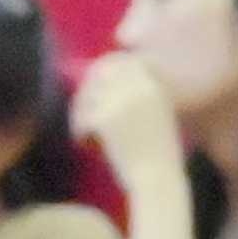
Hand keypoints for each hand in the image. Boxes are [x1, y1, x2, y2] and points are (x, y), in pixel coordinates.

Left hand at [64, 49, 184, 193]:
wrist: (159, 179)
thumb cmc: (159, 154)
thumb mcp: (157, 115)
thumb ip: (137, 95)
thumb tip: (102, 82)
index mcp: (153, 83)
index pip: (120, 59)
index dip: (102, 70)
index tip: (94, 88)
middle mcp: (138, 86)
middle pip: (99, 72)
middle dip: (86, 89)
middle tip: (82, 111)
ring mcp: (122, 101)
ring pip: (86, 94)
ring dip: (79, 111)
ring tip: (82, 131)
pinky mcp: (106, 119)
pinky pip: (82, 116)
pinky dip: (78, 131)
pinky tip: (83, 143)